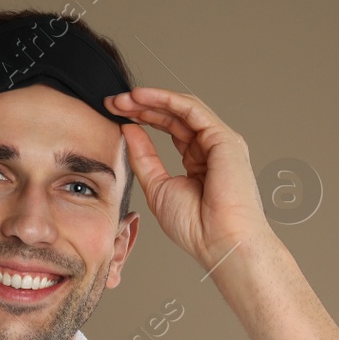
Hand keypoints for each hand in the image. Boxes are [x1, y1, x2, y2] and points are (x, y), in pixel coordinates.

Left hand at [105, 87, 272, 268]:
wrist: (220, 242)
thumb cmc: (197, 228)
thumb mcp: (157, 187)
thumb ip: (143, 157)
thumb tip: (129, 130)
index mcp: (199, 162)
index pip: (170, 129)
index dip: (143, 118)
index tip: (116, 114)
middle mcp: (212, 148)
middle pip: (175, 116)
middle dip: (143, 106)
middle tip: (115, 102)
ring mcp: (220, 141)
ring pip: (182, 108)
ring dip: (151, 99)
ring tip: (124, 99)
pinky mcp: (223, 137)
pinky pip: (192, 109)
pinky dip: (166, 100)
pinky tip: (142, 97)